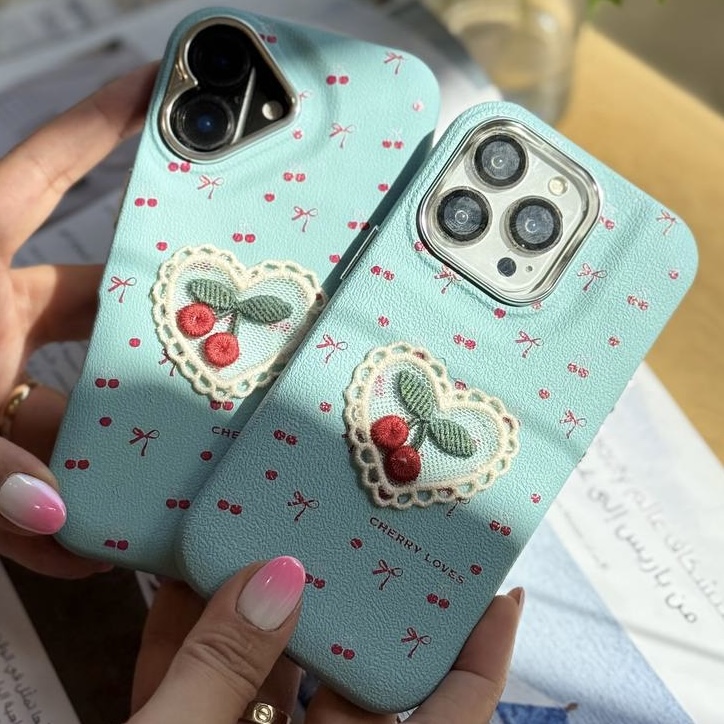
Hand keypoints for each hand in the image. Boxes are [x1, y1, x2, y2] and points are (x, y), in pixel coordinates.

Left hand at [0, 64, 156, 576]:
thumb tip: (49, 511)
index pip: (51, 169)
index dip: (105, 125)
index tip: (160, 93)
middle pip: (96, 302)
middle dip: (152, 321)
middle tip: (214, 335)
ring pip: (74, 395)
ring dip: (109, 440)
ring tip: (166, 466)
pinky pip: (33, 464)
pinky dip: (56, 508)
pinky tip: (87, 542)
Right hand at [131, 556, 522, 723]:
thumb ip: (220, 677)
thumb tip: (272, 580)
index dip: (480, 661)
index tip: (498, 594)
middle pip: (350, 686)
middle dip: (343, 604)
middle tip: (344, 531)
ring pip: (269, 683)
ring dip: (254, 612)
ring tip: (258, 536)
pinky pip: (202, 697)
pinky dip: (189, 644)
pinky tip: (178, 585)